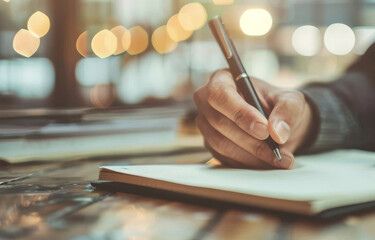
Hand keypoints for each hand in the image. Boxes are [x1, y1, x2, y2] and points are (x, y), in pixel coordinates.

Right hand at [194, 69, 313, 168]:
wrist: (275, 124)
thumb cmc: (278, 105)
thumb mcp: (290, 101)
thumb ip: (286, 112)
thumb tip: (278, 133)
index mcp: (222, 80)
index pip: (220, 94)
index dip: (240, 113)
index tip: (264, 130)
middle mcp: (207, 101)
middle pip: (220, 122)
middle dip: (251, 140)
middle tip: (278, 151)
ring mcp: (206, 124)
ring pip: (222, 143)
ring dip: (252, 155)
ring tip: (279, 159)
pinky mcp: (211, 144)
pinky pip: (224, 158)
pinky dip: (248, 163)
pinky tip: (266, 162)